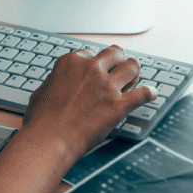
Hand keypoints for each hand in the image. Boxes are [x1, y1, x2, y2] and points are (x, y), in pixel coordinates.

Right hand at [21, 46, 155, 162]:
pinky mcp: (119, 105)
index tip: (97, 68)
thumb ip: (55, 82)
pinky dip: (149, 93)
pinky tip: (152, 94)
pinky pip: (143, 94)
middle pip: (114, 53)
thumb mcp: (41, 92)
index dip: (94, 61)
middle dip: (118, 59)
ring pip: (132, 67)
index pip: (90, 52)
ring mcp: (107, 86)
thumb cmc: (41, 120)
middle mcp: (91, 69)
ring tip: (134, 78)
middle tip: (119, 66)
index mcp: (71, 62)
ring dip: (134, 71)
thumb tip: (58, 84)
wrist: (49, 140)